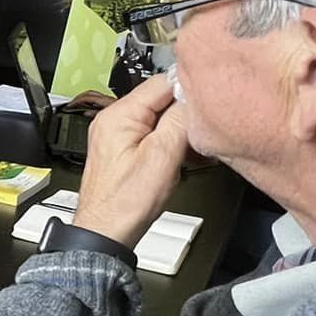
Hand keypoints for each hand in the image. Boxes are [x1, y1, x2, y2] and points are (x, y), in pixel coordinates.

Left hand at [72, 72, 191, 246]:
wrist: (106, 233)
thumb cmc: (125, 203)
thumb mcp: (162, 157)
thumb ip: (179, 121)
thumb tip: (193, 96)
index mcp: (119, 115)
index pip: (161, 82)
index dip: (189, 92)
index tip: (208, 105)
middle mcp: (114, 120)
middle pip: (161, 99)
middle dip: (185, 114)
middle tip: (201, 132)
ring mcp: (118, 135)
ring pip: (160, 118)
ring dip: (180, 130)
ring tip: (190, 150)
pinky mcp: (124, 150)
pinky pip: (153, 135)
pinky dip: (170, 143)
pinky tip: (181, 158)